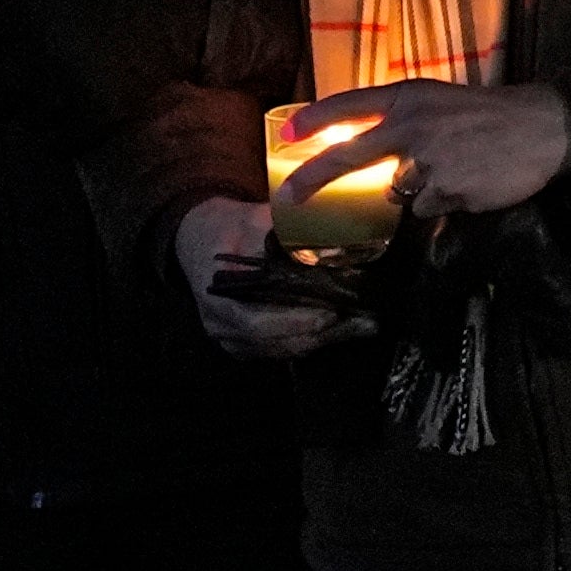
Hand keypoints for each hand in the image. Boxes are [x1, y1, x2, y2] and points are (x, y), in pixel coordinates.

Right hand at [175, 194, 355, 357]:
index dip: (294, 322)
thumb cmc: (230, 227)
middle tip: (367, 322)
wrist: (203, 238)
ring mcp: (232, 338)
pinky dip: (314, 340)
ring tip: (365, 325)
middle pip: (276, 343)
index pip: (256, 323)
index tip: (331, 315)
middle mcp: (220, 325)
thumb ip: (286, 232)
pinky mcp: (247, 343)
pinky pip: (282, 349)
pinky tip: (346, 327)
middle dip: (324, 334)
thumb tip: (332, 242)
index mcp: (215, 297)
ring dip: (325, 340)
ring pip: (284, 350)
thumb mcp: (254, 220)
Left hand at [294, 77, 570, 221]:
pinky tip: (471, 183)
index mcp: (411, 97)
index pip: (350, 104)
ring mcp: (428, 161)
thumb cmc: (493, 114)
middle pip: (348, 157)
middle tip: (289, 195)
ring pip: (398, 190)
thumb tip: (368, 152)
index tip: (285, 134)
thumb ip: (404, 119)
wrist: (546, 127)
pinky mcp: (447, 191)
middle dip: (312, 178)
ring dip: (418, 187)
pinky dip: (445, 200)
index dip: (314, 119)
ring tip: (457, 169)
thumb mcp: (443, 101)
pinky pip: (428, 207)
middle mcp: (412, 126)